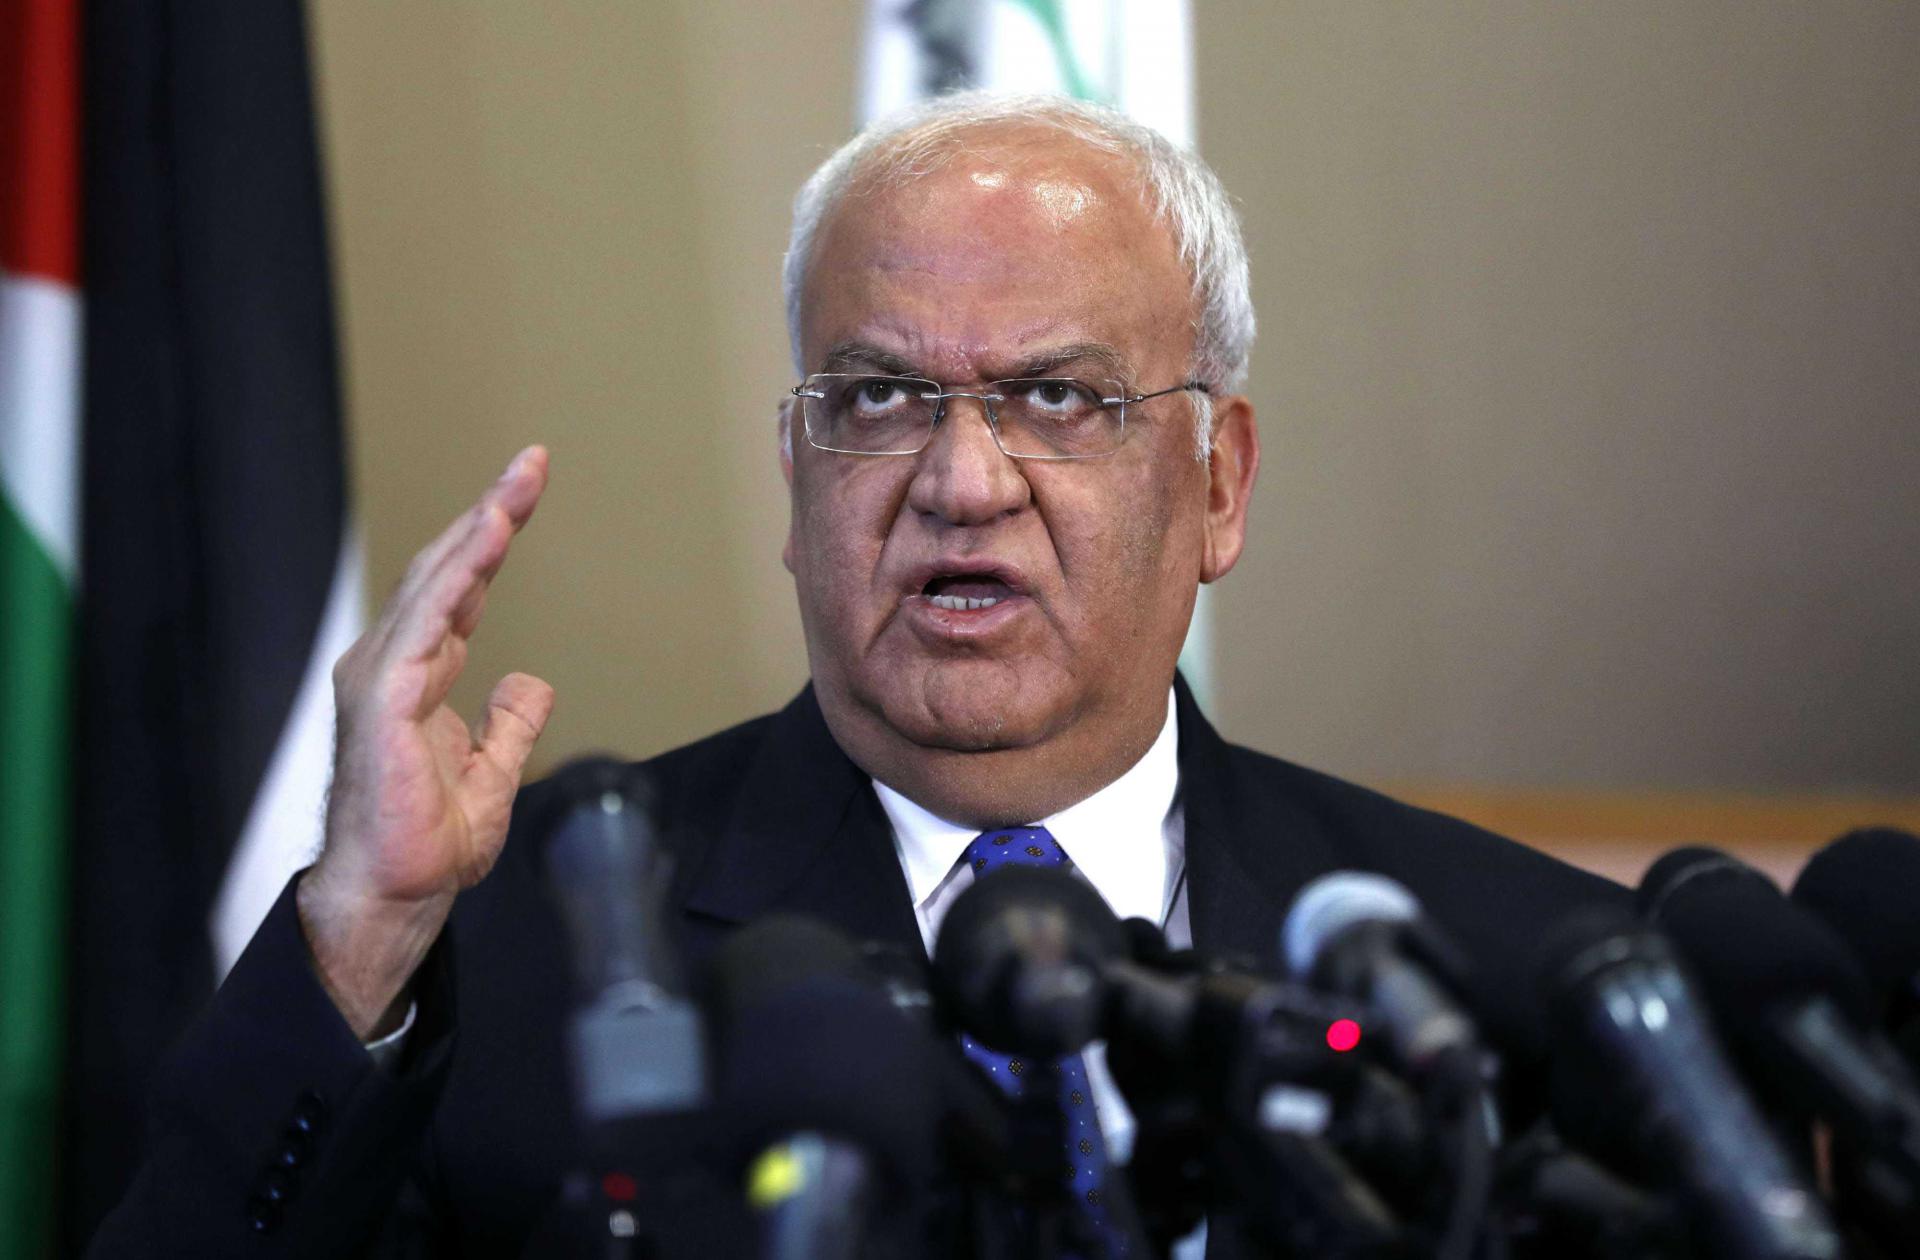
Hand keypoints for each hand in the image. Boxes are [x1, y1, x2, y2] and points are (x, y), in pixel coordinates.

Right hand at [298, 446, 556, 1037]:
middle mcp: (395, 663)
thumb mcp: (493, 772)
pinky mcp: (385, 698)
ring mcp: (384, 676)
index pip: (460, 589)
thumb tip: (528, 681)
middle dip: (492, 511)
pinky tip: (488, 537)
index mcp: (420, 674)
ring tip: (518, 482)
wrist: (396, 892)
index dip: (493, 538)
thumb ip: (510, 724)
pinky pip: (427, 622)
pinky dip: (458, 574)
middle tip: (533, 461)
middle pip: (448, 569)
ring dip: (479, 529)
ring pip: (436, 583)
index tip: (526, 489)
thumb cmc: (428, 840)